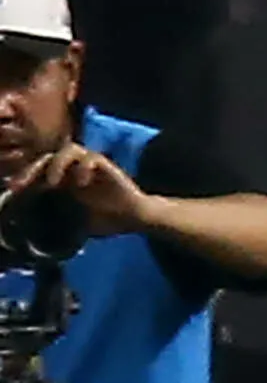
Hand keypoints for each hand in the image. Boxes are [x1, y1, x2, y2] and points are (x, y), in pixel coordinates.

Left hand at [10, 141, 153, 231]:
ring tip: (53, 182)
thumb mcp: (76, 222)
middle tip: (24, 185)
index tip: (14, 190)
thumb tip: (37, 233)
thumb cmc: (108, 220)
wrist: (136, 217)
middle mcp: (75, 170)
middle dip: (33, 170)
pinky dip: (83, 168)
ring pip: (68, 150)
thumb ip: (59, 219)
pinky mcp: (107, 166)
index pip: (39, 171)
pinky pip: (91, 158)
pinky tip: (81, 184)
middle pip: (47, 158)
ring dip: (57, 164)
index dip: (25, 178)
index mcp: (65, 181)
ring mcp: (91, 166)